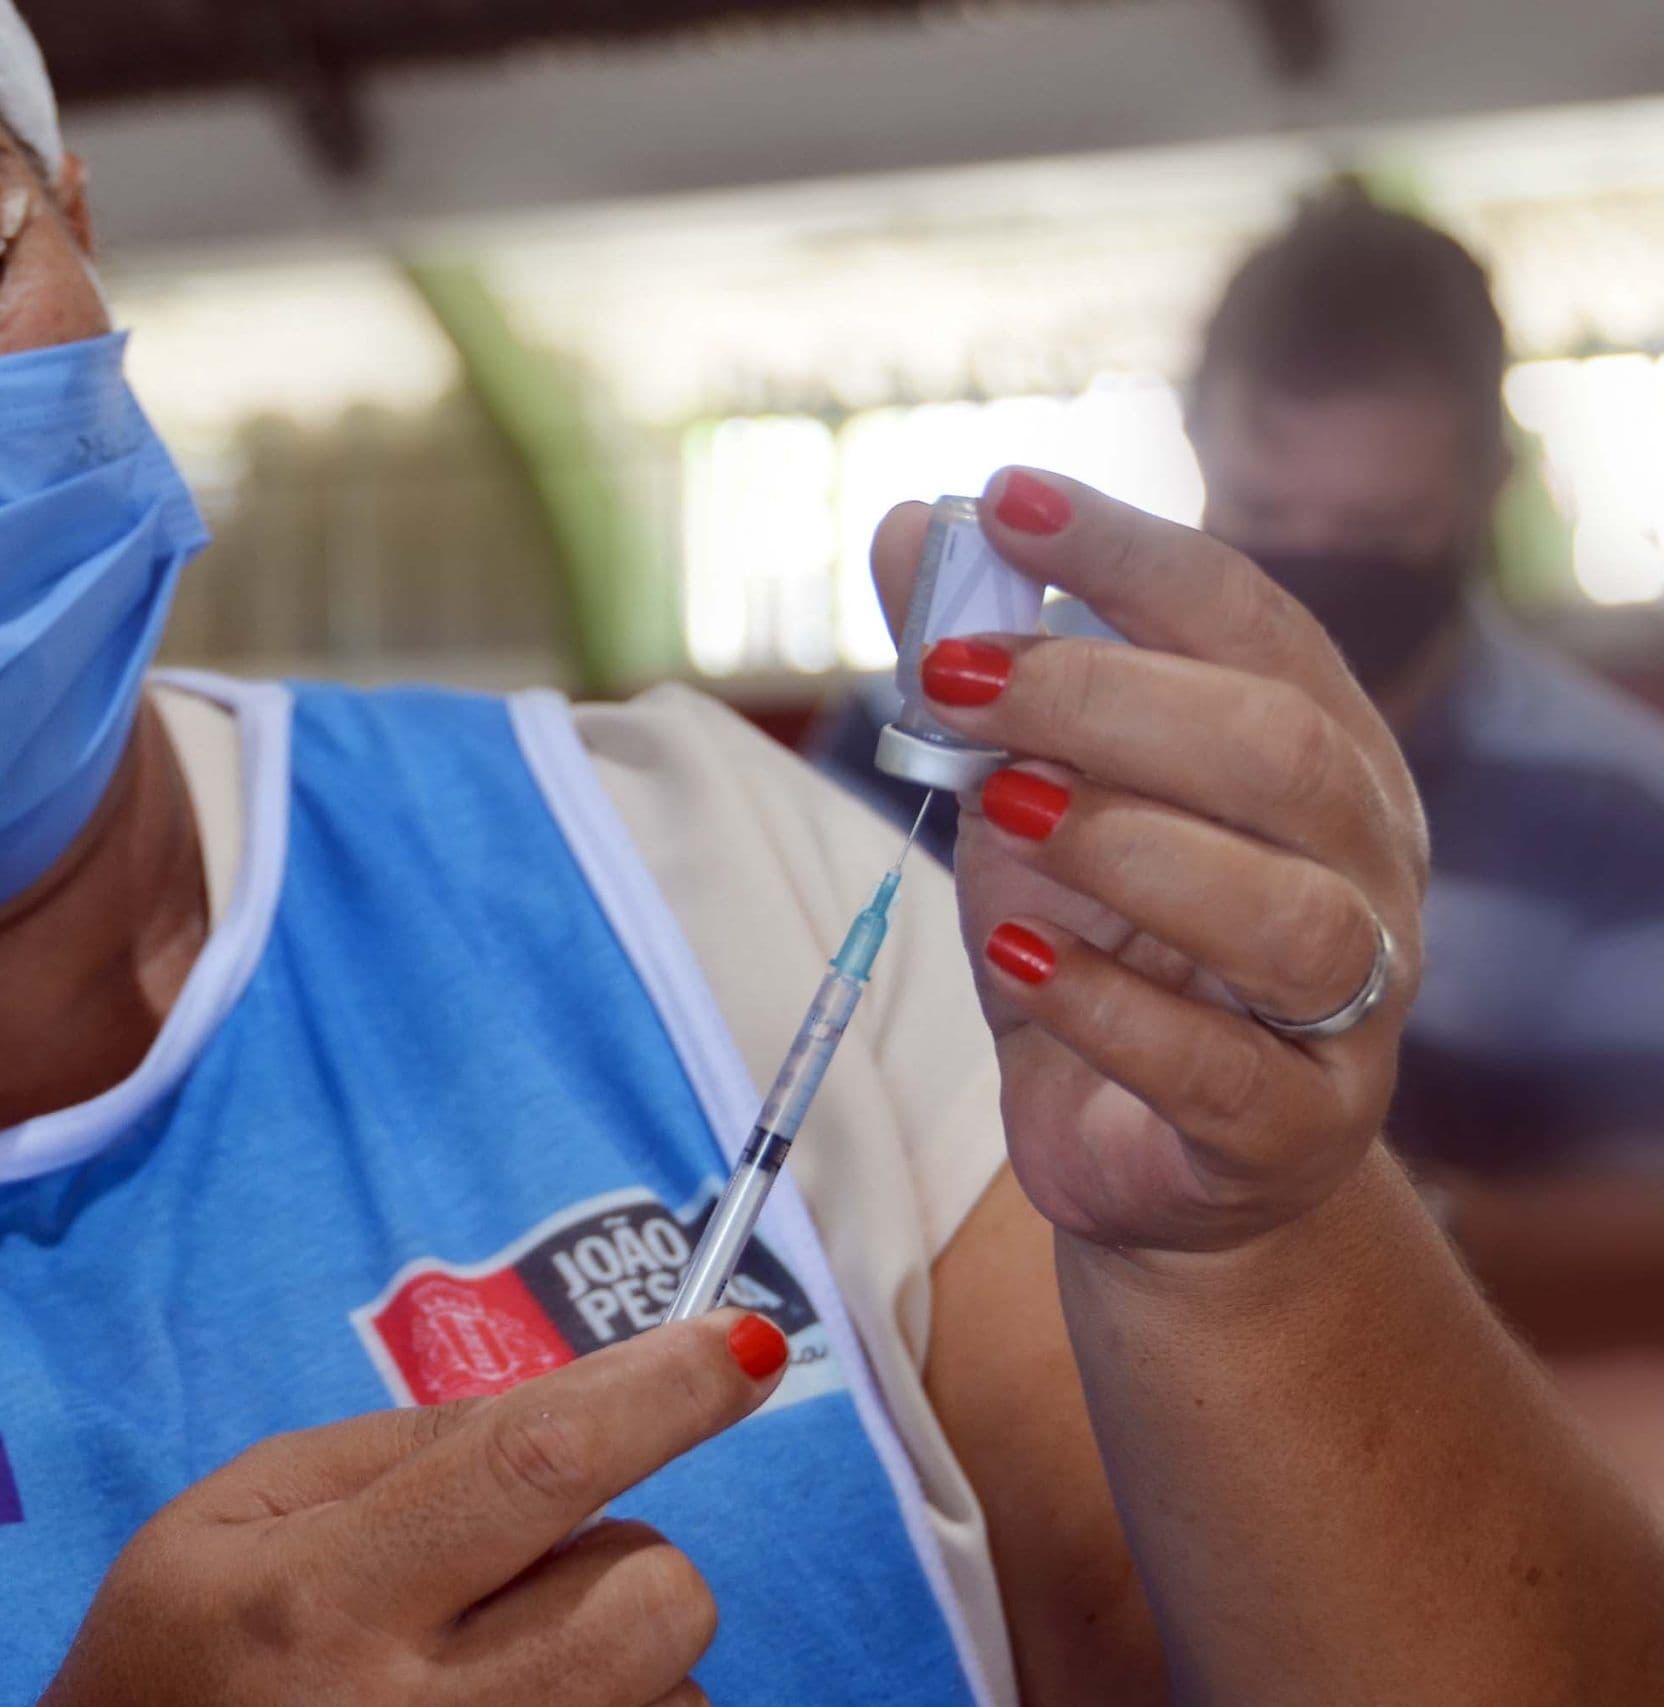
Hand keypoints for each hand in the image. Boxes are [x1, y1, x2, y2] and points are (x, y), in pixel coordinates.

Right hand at [39, 1310, 790, 1706]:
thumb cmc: (171, 1666)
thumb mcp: (226, 1520)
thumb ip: (394, 1448)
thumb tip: (579, 1402)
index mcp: (321, 1599)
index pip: (533, 1467)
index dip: (659, 1394)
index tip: (751, 1344)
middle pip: (653, 1600)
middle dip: (625, 1559)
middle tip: (527, 1575)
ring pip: (674, 1694)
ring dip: (616, 1660)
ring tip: (492, 1680)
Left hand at [873, 470, 1428, 1254]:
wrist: (1135, 1148)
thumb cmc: (1093, 945)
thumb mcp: (1018, 792)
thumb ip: (974, 668)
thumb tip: (911, 525)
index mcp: (1314, 751)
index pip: (1247, 621)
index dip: (1129, 554)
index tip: (1007, 500)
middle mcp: (1360, 864)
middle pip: (1280, 751)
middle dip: (1106, 698)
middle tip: (959, 681)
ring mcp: (1348, 1007)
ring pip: (1286, 913)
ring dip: (1125, 847)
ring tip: (1002, 810)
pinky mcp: (1292, 1132)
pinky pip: (1227, 1070)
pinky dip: (1111, 1009)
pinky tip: (1021, 961)